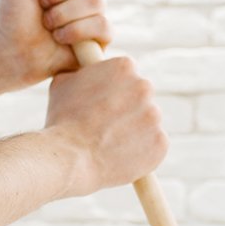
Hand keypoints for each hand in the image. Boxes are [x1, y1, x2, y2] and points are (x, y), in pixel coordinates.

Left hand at [0, 0, 110, 87]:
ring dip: (60, 14)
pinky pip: (102, 26)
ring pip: (93, 0)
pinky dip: (73, 33)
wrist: (10, 47)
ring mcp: (95, 9)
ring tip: (47, 23)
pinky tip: (59, 37)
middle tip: (40, 3)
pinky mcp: (101, 35)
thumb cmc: (12, 6)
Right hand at [45, 53, 166, 194]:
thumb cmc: (63, 121)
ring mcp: (155, 115)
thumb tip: (82, 70)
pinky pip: (153, 144)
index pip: (125, 74)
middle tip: (106, 124)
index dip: (114, 89)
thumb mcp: (63, 84)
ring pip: (146, 121)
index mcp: (124, 67)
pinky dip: (141, 151)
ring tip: (109, 143)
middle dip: (127, 108)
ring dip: (134, 129)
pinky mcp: (161, 142)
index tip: (104, 102)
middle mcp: (144, 87)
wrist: (71, 158)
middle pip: (140, 96)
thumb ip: (80, 73)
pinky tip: (120, 155)